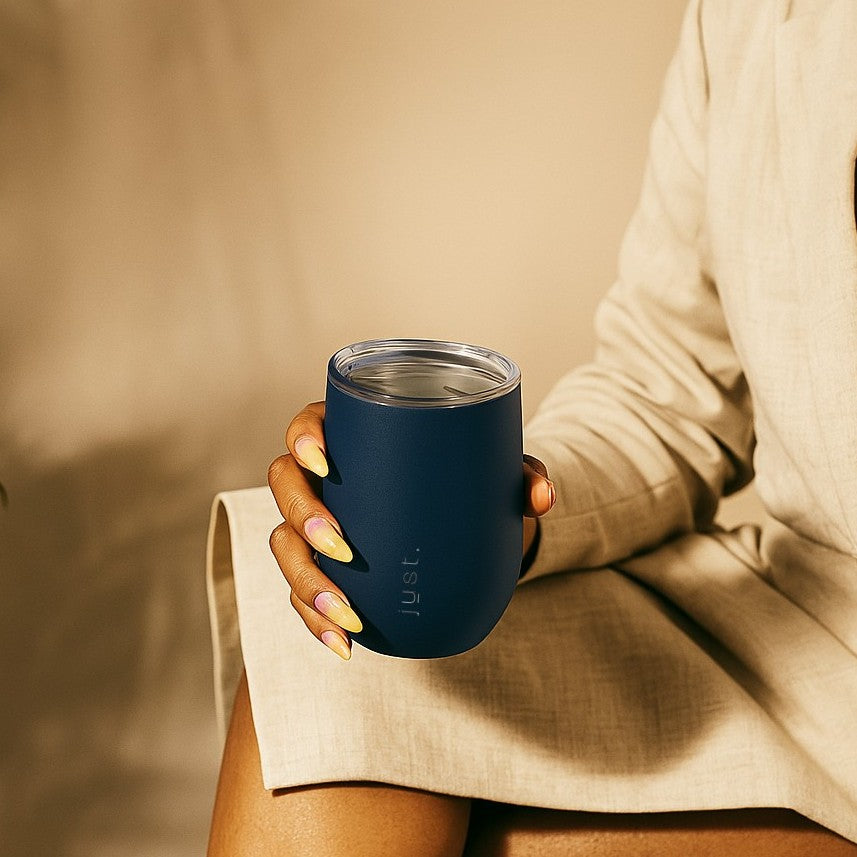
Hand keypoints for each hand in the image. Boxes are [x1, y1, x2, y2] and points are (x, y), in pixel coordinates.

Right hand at [268, 402, 555, 659]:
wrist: (460, 525)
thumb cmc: (463, 482)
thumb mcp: (493, 473)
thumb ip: (522, 476)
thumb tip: (542, 499)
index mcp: (349, 435)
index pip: (307, 425)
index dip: (303, 440)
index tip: (325, 462)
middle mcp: (322, 477)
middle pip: (283, 485)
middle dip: (302, 518)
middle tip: (343, 547)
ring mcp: (314, 523)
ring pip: (283, 544)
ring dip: (306, 581)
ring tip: (347, 612)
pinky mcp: (322, 567)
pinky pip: (302, 592)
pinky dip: (317, 621)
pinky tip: (344, 645)